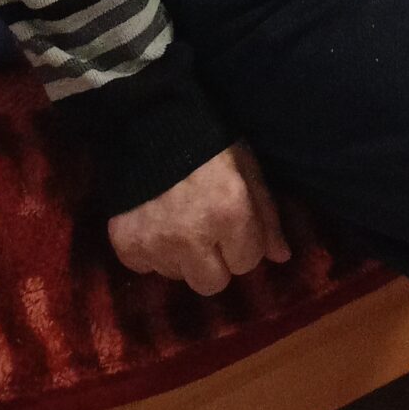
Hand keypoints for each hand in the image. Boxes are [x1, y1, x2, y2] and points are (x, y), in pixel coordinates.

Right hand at [108, 143, 291, 294]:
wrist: (150, 124)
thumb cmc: (210, 144)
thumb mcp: (248, 170)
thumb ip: (267, 216)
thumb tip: (282, 257)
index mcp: (229, 214)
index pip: (247, 263)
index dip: (244, 244)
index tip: (235, 225)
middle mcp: (191, 237)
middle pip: (212, 285)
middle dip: (216, 263)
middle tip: (208, 232)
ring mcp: (155, 244)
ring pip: (179, 277)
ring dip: (183, 257)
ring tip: (180, 221)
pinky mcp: (126, 246)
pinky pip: (146, 269)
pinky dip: (152, 251)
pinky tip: (156, 222)